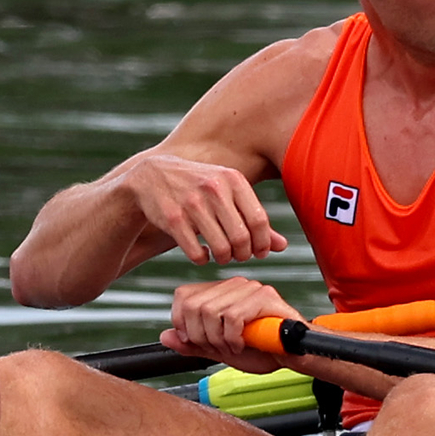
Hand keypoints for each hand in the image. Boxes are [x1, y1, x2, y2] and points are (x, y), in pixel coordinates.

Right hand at [111, 149, 287, 265]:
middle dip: (243, 255)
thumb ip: (253, 218)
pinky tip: (201, 253)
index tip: (258, 253)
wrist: (151, 176)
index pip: (259, 221)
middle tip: (238, 256)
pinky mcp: (172, 219)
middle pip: (241, 238)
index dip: (263, 244)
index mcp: (233, 180)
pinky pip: (197, 253)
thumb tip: (282, 247)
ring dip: (224, 259)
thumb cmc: (199, 187)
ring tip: (221, 255)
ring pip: (220, 248)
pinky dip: (202, 259)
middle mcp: (213, 189)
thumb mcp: (227, 193)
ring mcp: (191, 204)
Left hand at [164, 276, 308, 372]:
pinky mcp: (265, 297)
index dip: (182, 323)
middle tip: (218, 348)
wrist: (294, 356)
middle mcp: (234, 285)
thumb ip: (193, 343)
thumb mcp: (219, 350)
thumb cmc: (262, 351)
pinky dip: (233, 338)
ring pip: (210, 312)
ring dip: (218, 339)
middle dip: (200, 336)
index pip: (183, 296)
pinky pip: (233, 317)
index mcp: (221, 293)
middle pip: (193, 306)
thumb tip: (164, 335)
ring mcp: (250, 288)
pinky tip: (243, 345)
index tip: (198, 342)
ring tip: (233, 347)